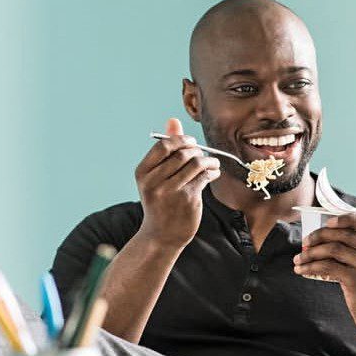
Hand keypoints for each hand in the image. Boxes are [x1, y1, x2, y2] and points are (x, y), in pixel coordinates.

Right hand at [134, 118, 221, 248]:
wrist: (161, 235)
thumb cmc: (160, 201)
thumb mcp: (155, 176)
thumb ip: (165, 148)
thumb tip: (173, 121)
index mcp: (142, 173)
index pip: (163, 146)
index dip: (180, 140)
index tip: (190, 143)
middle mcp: (154, 181)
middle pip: (182, 153)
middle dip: (197, 150)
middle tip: (203, 154)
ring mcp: (170, 191)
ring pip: (196, 163)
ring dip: (209, 160)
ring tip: (212, 163)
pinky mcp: (187, 199)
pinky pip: (205, 176)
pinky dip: (213, 171)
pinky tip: (214, 173)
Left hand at [293, 212, 355, 338]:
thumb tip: (328, 237)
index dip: (347, 218)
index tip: (329, 222)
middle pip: (344, 234)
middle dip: (320, 235)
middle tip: (305, 242)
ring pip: (333, 249)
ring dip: (311, 252)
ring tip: (299, 258)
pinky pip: (327, 267)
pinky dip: (310, 266)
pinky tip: (301, 270)